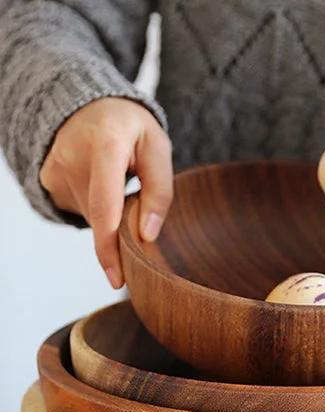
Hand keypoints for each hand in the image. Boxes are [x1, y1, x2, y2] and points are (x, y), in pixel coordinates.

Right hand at [40, 97, 172, 288]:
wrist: (87, 104)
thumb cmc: (129, 126)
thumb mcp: (157, 146)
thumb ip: (160, 190)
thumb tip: (148, 235)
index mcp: (105, 144)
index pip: (106, 207)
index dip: (110, 247)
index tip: (117, 278)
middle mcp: (73, 158)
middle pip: (101, 218)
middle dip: (122, 232)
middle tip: (138, 213)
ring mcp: (56, 170)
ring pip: (92, 218)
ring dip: (111, 214)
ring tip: (117, 183)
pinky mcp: (49, 181)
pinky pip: (81, 209)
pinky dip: (96, 207)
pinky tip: (99, 184)